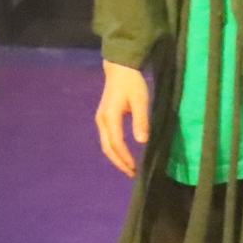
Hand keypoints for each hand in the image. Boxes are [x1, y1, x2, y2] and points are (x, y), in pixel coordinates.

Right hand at [95, 60, 150, 177]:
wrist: (119, 68)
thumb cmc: (132, 83)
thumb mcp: (140, 100)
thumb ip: (140, 120)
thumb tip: (142, 141)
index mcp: (110, 117)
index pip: (117, 143)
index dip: (125, 157)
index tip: (135, 168)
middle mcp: (102, 120)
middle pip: (108, 148)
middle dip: (119, 162)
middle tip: (132, 173)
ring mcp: (101, 119)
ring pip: (105, 145)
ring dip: (116, 158)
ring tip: (129, 167)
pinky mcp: (103, 118)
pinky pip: (106, 139)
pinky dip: (114, 150)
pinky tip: (123, 154)